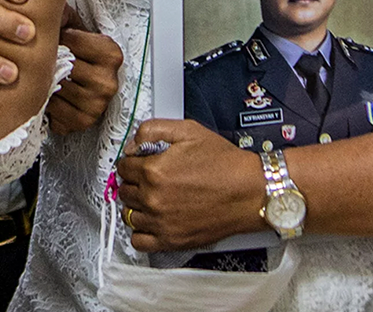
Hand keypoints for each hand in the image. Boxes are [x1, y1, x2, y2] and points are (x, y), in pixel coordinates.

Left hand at [49, 7, 123, 134]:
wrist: (89, 88)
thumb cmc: (82, 56)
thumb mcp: (77, 30)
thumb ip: (63, 15)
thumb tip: (42, 4)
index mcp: (111, 54)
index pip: (71, 40)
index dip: (58, 38)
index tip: (57, 41)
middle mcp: (108, 82)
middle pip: (62, 65)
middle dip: (50, 61)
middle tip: (44, 58)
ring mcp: (96, 105)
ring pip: (54, 88)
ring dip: (44, 82)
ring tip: (45, 76)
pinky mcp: (81, 122)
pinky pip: (52, 111)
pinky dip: (46, 103)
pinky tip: (49, 95)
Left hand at [114, 119, 263, 251]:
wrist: (250, 191)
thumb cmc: (225, 164)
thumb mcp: (189, 131)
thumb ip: (153, 130)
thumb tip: (133, 143)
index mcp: (154, 170)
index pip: (123, 168)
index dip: (132, 162)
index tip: (139, 164)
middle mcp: (153, 198)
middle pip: (124, 191)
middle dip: (134, 182)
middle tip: (149, 179)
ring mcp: (161, 222)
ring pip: (129, 215)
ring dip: (136, 205)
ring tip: (152, 198)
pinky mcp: (171, 240)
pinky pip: (139, 241)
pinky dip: (141, 231)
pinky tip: (152, 220)